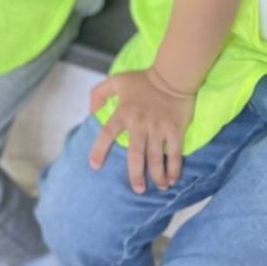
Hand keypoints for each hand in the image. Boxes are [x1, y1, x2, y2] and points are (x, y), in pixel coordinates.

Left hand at [87, 68, 194, 193]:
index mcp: (123, 112)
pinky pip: (175, 153)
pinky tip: (173, 179)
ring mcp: (158, 128)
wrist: (172, 75)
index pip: (107, 133)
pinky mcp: (175, 130)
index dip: (99, 150)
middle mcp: (139, 123)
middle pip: (135, 155)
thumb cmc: (142, 80)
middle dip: (136, 175)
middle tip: (137, 189)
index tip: (94, 165)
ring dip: (157, 175)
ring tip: (158, 187)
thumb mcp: (115, 80)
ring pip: (156, 158)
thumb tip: (90, 113)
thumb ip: (98, 94)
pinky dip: (174, 168)